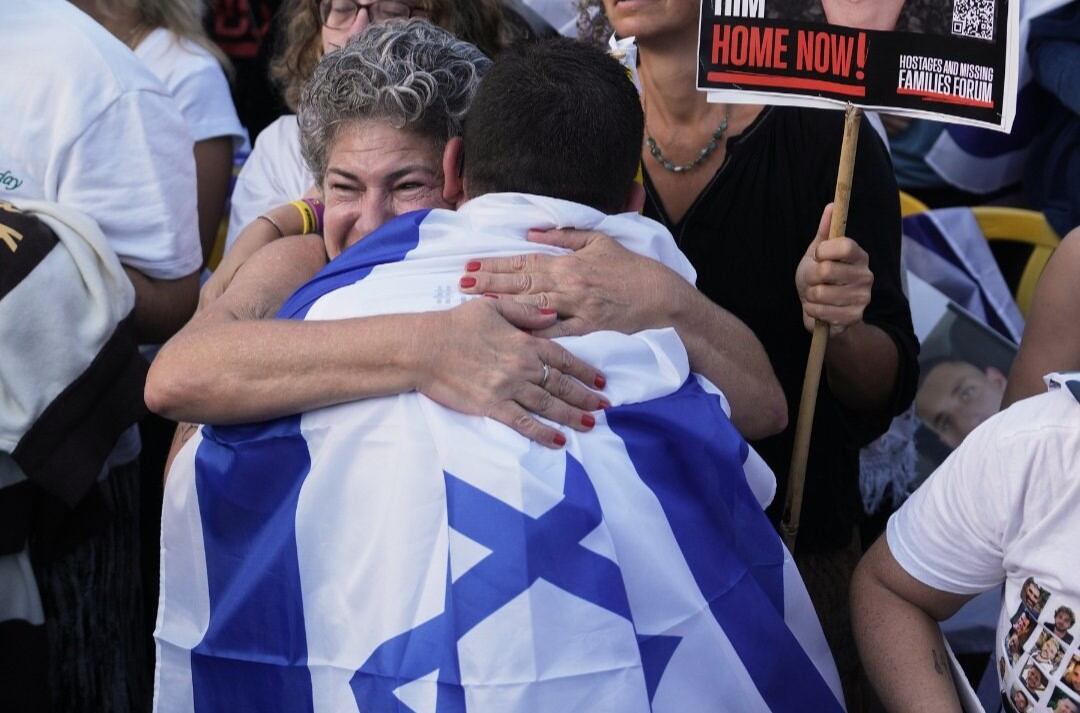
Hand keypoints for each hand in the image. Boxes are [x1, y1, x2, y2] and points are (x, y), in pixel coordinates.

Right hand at [417, 297, 608, 447]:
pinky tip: (558, 441)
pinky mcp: (492, 406)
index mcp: (525, 341)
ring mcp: (508, 388)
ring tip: (590, 423)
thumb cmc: (455, 324)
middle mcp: (522, 366)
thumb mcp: (493, 307)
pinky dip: (542, 433)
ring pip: (548, 405)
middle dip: (586, 396)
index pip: (562, 358)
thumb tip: (553, 315)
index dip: (584, 370)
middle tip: (605, 405)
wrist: (425, 347)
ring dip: (572, 415)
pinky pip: (523, 423)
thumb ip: (526, 312)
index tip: (600, 379)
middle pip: (561, 384)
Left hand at [457, 228, 675, 337]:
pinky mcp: (587, 328)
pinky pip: (556, 331)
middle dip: (490, 283)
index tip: (471, 266)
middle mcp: (569, 283)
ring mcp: (577, 307)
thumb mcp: (599, 241)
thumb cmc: (630, 267)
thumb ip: (563, 237)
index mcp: (569, 261)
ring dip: (503, 304)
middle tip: (462, 285)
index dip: (496, 264)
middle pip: (522, 282)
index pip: (525, 260)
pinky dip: (534, 332)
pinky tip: (512, 333)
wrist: (661, 295)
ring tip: (477, 304)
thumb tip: (531, 233)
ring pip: (532, 305)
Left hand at [795, 203, 873, 335]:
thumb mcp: (817, 253)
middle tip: (813, 280)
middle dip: (810, 276)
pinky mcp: (854, 317)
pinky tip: (818, 308)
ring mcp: (862, 297)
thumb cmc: (819, 278)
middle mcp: (866, 275)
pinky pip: (821, 311)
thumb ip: (825, 231)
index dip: (823, 251)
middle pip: (826, 270)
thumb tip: (831, 205)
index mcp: (859, 255)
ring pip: (820, 293)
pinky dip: (812, 310)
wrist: (822, 309)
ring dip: (810, 295)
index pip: (843, 245)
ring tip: (815, 295)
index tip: (818, 256)